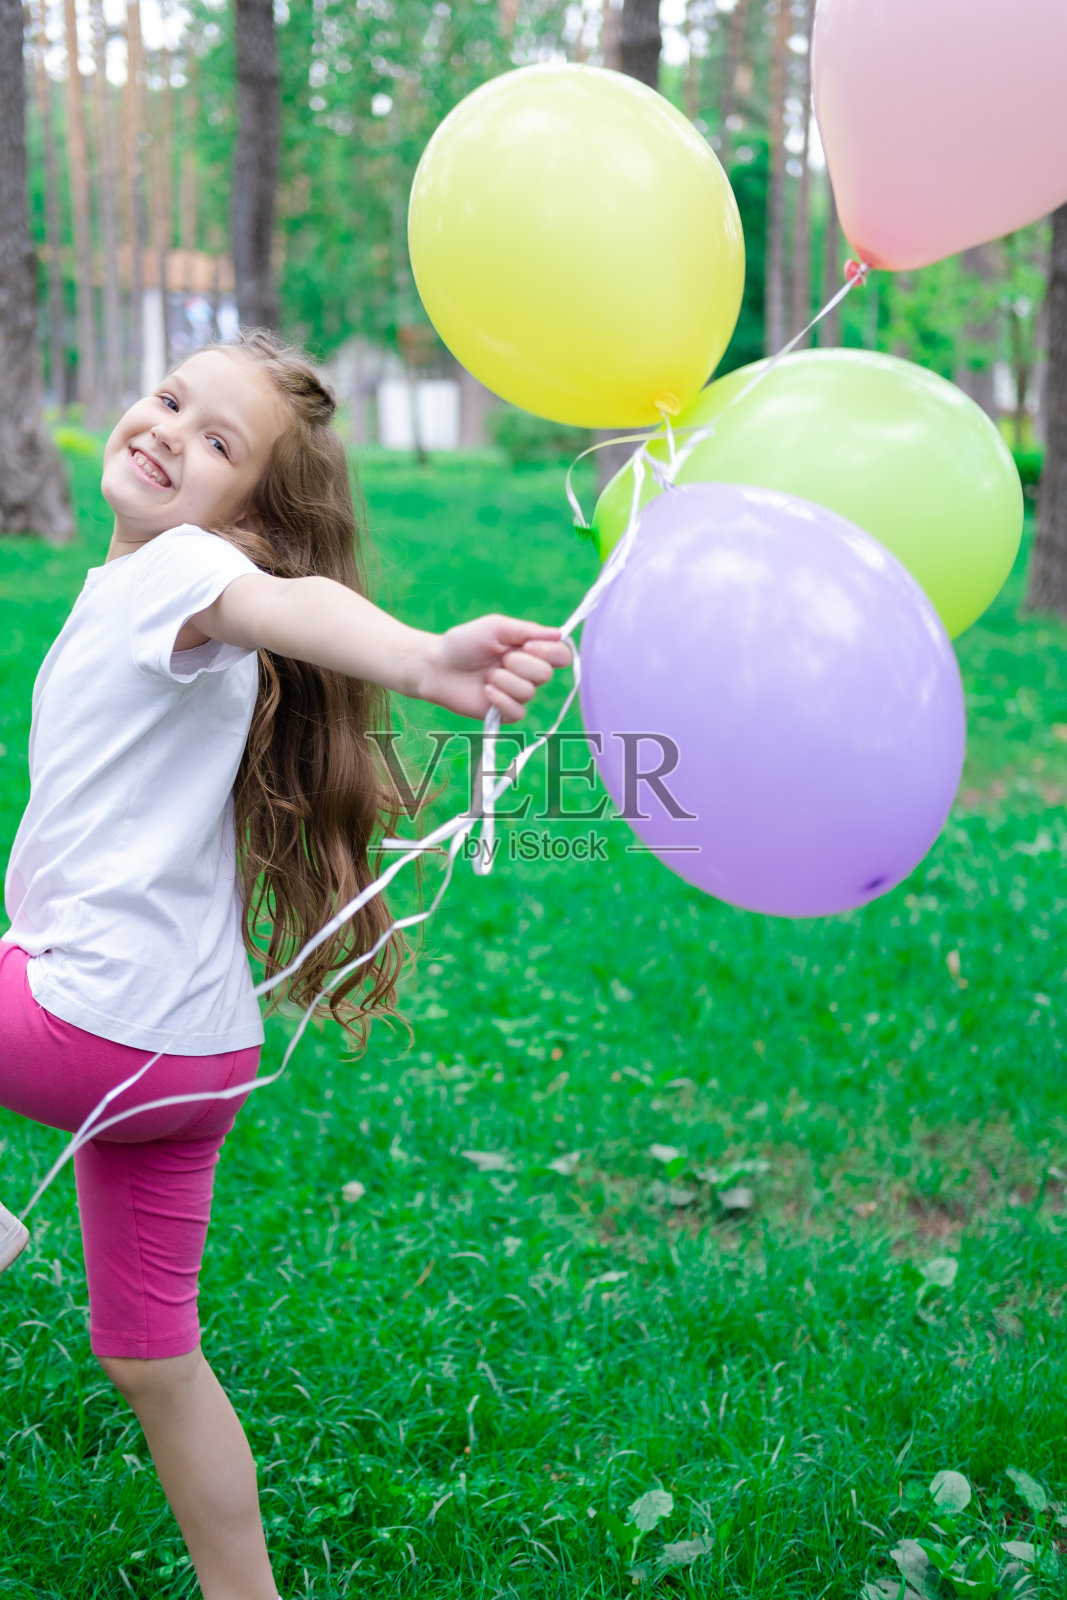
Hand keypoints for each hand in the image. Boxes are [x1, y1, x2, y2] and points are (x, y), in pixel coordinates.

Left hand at [419, 614, 572, 721]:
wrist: (437, 665)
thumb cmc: (464, 643)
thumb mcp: (496, 627)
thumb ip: (528, 630)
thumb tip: (560, 633)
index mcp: (530, 650)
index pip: (561, 655)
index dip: (549, 652)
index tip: (526, 645)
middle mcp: (528, 673)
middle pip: (546, 674)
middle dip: (519, 664)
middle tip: (499, 659)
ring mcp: (517, 695)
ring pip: (528, 692)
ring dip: (504, 680)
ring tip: (486, 675)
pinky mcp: (505, 714)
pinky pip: (517, 711)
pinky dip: (500, 699)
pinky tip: (485, 691)